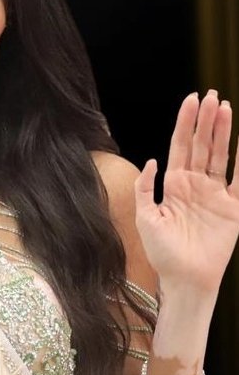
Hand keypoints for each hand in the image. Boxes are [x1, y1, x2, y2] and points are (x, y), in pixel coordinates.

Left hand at [134, 90, 238, 295]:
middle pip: (202, 144)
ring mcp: (215, 194)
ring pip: (220, 155)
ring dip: (223, 132)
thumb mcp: (145, 217)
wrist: (184, 279)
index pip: (181, 145)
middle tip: (213, 95)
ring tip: (226, 108)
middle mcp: (195, 184)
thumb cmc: (162, 252)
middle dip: (206, 120)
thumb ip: (145, 187)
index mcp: (174, 184)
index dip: (186, 122)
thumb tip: (152, 160)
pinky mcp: (233, 208)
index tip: (191, 99)